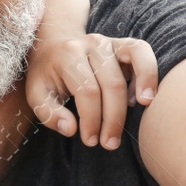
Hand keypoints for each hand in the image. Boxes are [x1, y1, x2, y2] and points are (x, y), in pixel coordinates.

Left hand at [25, 34, 157, 148]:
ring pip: (134, 62)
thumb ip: (49, 113)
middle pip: (112, 83)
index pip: (87, 91)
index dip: (92, 120)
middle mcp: (91, 44)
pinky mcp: (123, 44)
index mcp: (68, 55)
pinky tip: (141, 98)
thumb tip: (71, 129)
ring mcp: (110, 41)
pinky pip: (143, 52)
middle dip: (114, 118)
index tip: (90, 140)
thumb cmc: (47, 75)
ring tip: (144, 109)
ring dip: (143, 87)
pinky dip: (148, 73)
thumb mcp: (36, 95)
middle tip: (110, 143)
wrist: (53, 46)